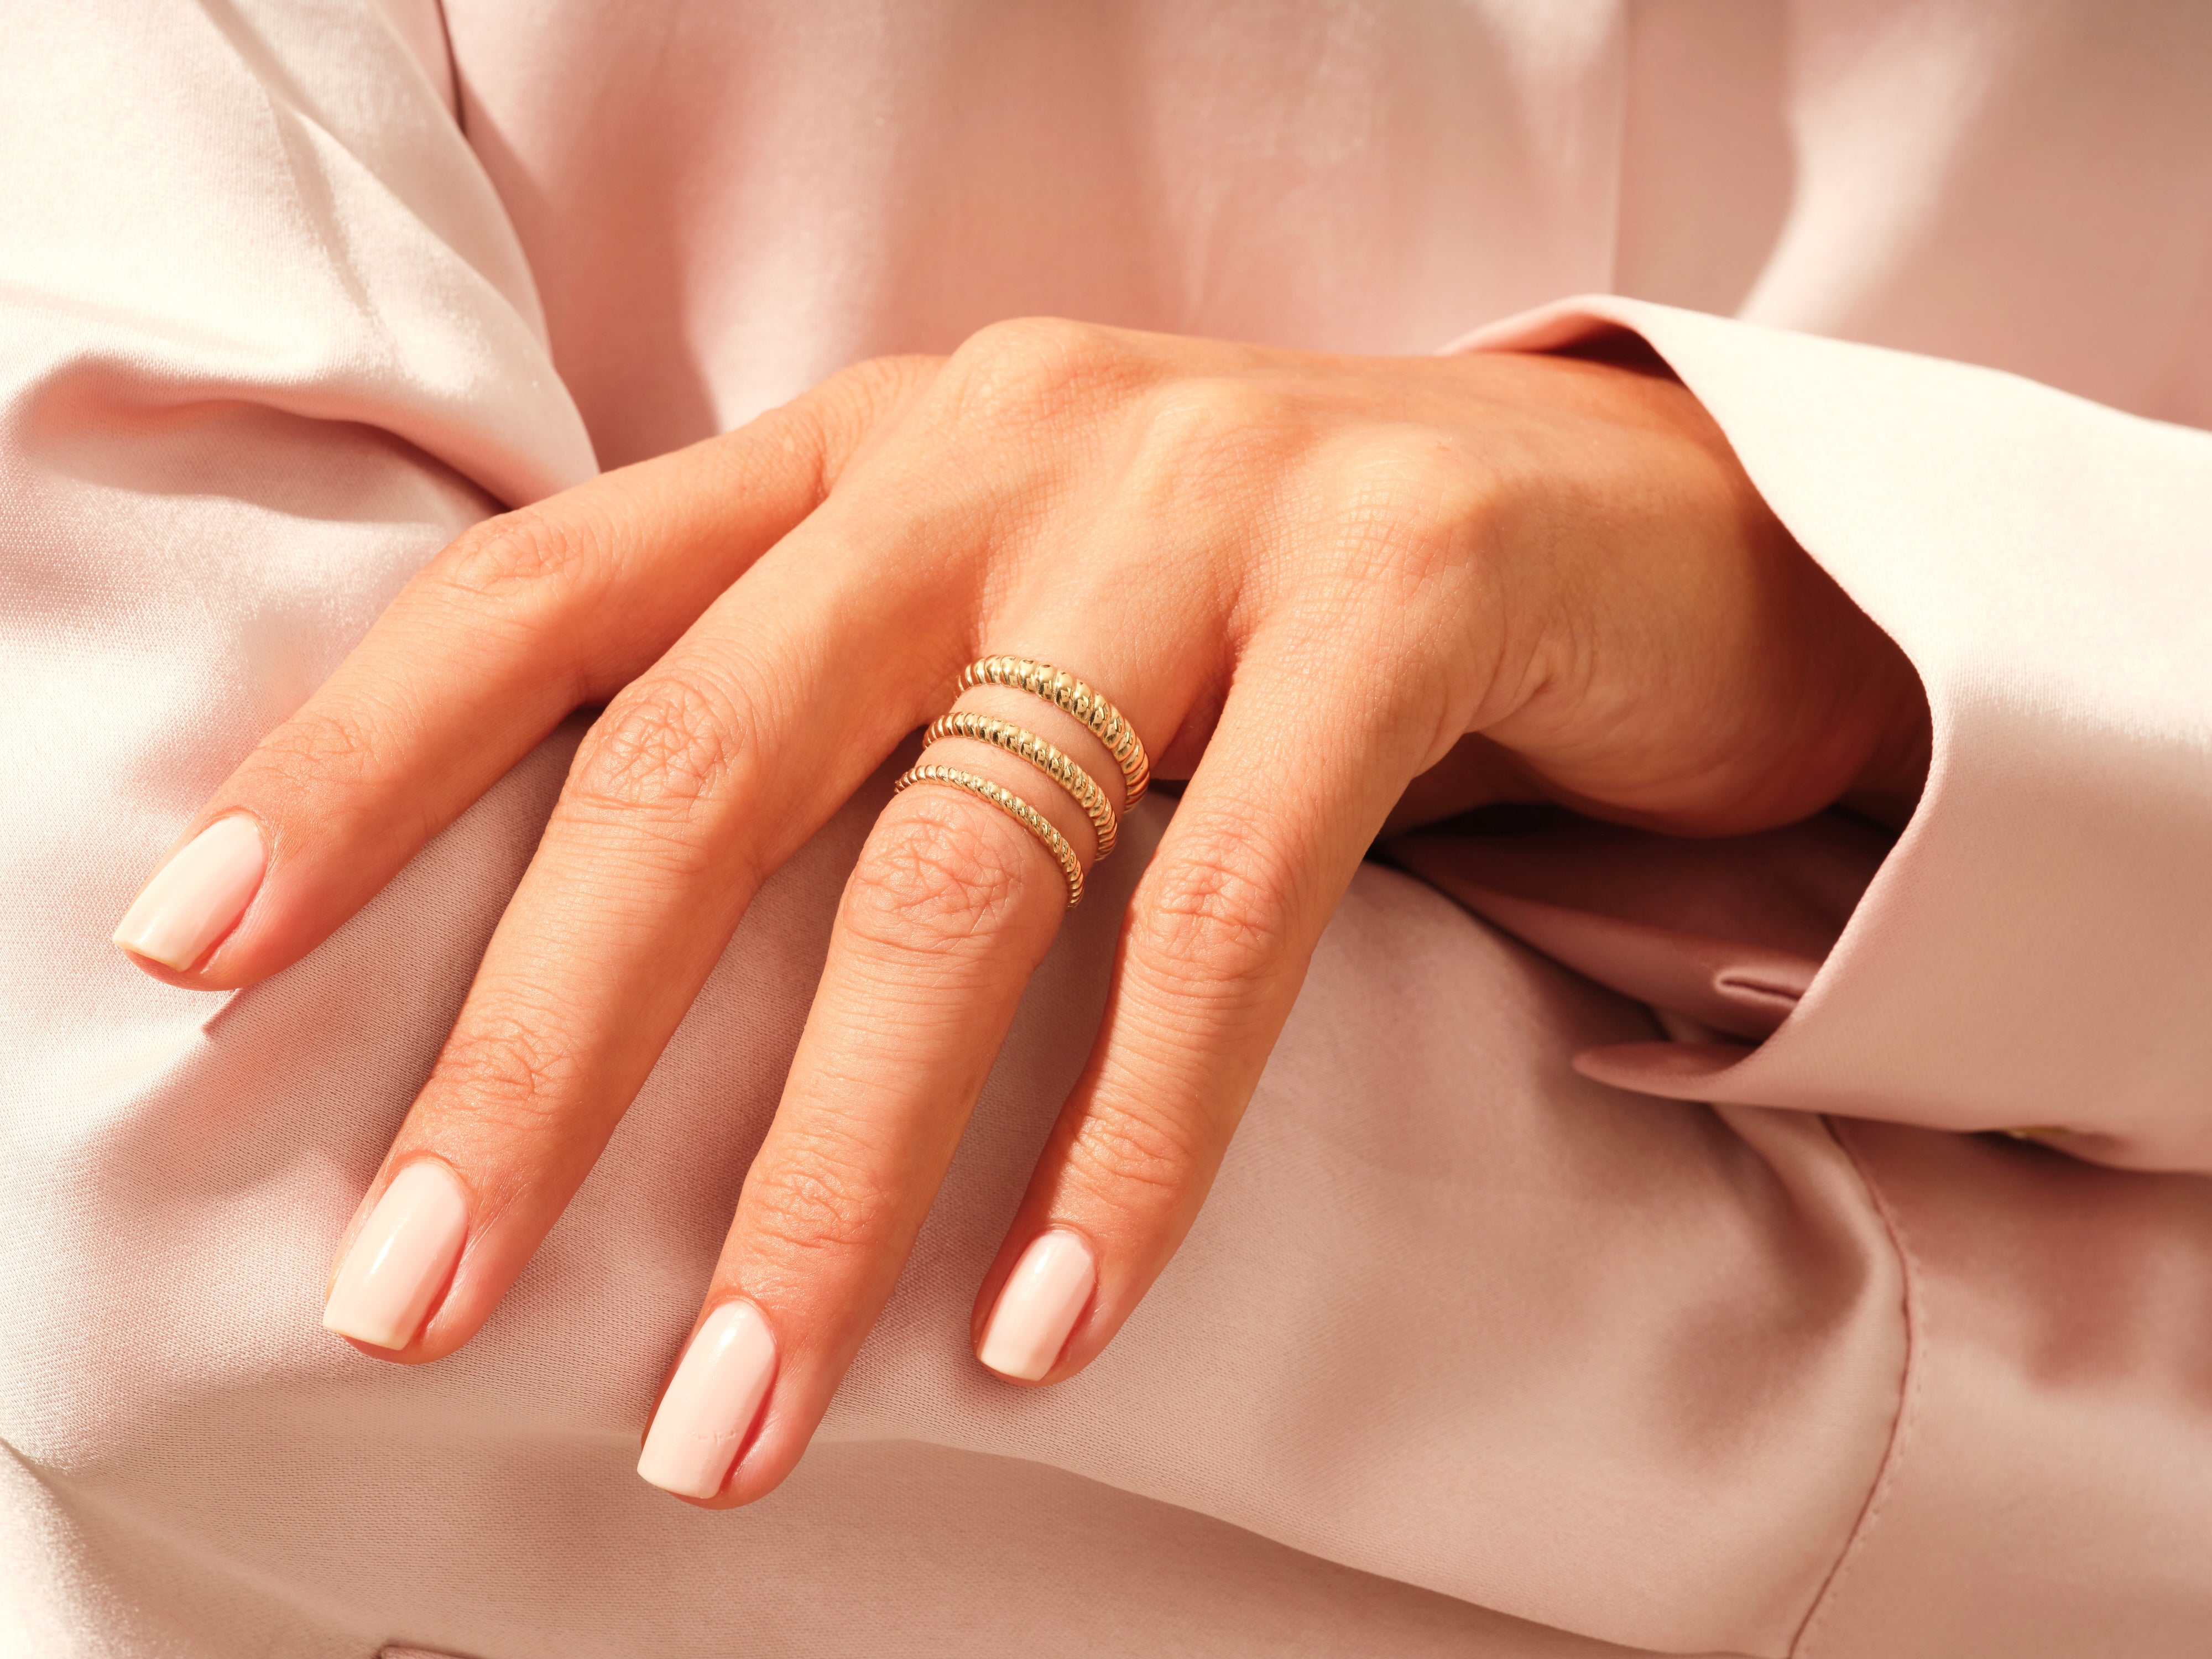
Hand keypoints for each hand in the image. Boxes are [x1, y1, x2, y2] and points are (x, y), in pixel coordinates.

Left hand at [110, 320, 1927, 1504]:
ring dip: (829, 1172)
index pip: (553, 583)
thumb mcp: (1022, 611)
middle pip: (708, 754)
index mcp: (871, 448)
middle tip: (411, 1295)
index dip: (357, 757)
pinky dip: (1130, 1135)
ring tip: (733, 1416)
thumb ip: (846, 717)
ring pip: (961, 867)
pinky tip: (1048, 1318)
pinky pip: (1228, 906)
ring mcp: (1201, 503)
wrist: (1623, 514)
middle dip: (544, 1049)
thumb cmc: (1273, 602)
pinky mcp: (1395, 596)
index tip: (191, 951)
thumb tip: (615, 975)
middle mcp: (1001, 444)